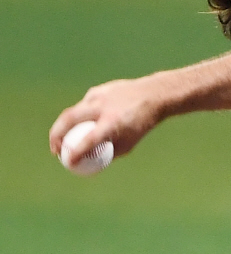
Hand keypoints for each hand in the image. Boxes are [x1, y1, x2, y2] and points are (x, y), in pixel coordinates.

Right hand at [49, 76, 163, 166]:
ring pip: (74, 111)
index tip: (68, 162)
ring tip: (63, 141)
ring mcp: (98, 95)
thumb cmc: (141, 124)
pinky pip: (83, 106)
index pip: (89, 138)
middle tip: (56, 150)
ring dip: (65, 127)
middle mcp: (103, 106)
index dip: (76, 151)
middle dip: (56, 135)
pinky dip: (80, 118)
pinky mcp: (97, 90)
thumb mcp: (129, 143)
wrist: (152, 95)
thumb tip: (91, 162)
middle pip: (69, 118)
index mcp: (113, 122)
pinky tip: (82, 126)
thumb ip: (109, 153)